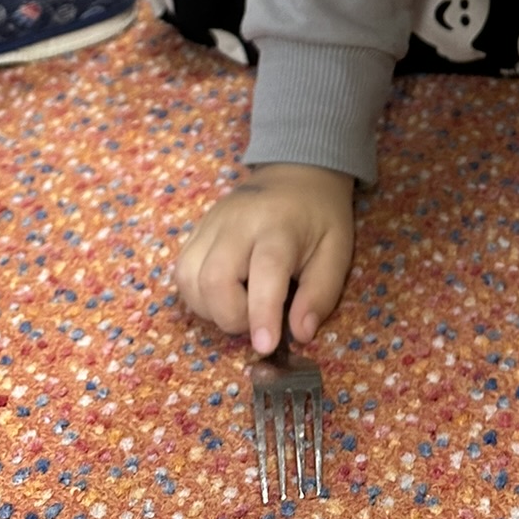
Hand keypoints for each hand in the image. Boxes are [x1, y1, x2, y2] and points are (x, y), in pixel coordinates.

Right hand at [176, 162, 353, 351]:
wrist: (296, 172)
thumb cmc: (320, 217)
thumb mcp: (336, 252)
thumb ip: (320, 295)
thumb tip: (300, 335)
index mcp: (279, 225)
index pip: (265, 270)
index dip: (262, 312)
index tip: (266, 346)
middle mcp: (238, 222)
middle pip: (215, 279)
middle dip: (233, 317)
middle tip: (259, 320)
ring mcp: (211, 224)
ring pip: (190, 279)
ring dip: (211, 309)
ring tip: (241, 306)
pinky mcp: (196, 230)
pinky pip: (182, 272)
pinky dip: (198, 296)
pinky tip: (223, 295)